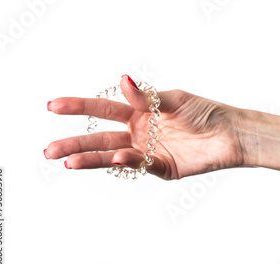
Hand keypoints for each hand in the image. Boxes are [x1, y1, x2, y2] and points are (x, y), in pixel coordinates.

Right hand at [45, 75, 244, 179]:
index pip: (103, 108)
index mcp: (139, 112)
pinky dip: (128, 162)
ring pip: (113, 156)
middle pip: (101, 137)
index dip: (79, 106)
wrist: (230, 134)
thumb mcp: (175, 99)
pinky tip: (117, 157)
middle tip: (49, 150)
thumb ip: (147, 96)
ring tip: (68, 163)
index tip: (53, 106)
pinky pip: (142, 165)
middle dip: (74, 143)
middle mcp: (139, 133)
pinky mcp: (163, 168)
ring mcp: (149, 152)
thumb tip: (122, 80)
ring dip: (91, 159)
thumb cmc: (205, 112)